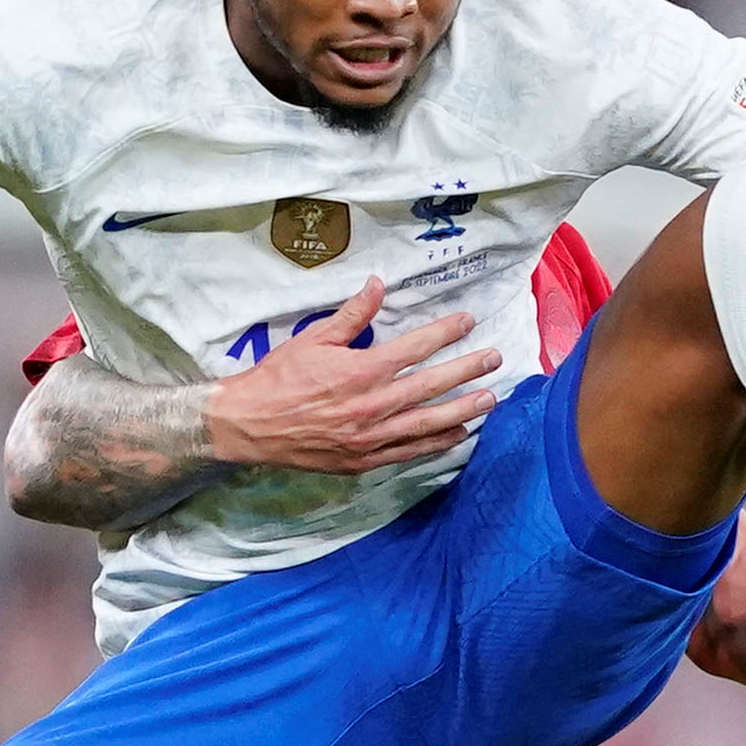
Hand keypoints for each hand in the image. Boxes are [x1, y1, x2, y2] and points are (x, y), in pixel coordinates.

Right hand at [197, 279, 505, 473]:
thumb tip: (378, 285)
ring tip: (490, 399)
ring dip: (462, 410)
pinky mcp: (364, 460)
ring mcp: (371, 437)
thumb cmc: (279, 378)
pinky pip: (410, 452)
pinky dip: (437, 443)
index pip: (415, 348)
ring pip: (428, 423)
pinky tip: (458, 434)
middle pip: (431, 386)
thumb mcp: (313, 339)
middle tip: (495, 359)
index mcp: (361, 371)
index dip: (445, 333)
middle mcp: (372, 406)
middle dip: (467, 370)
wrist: (251, 425)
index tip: (468, 321)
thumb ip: (352, 315)